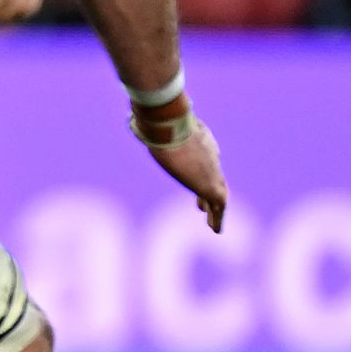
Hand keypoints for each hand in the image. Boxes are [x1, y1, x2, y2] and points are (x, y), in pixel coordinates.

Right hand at [145, 116, 228, 233]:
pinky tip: (215, 230)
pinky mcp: (211, 186)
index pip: (205, 157)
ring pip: (217, 193)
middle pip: (212, 177)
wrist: (171, 129)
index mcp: (199, 139)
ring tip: (212, 224)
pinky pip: (219, 207)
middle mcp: (209, 154)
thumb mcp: (154, 124)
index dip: (201, 171)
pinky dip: (218, 218)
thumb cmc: (157, 123)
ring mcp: (212, 170)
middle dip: (208, 192)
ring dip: (214, 209)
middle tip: (202, 207)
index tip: (194, 180)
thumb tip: (131, 121)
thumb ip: (147, 127)